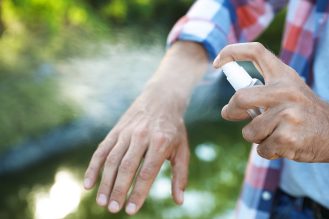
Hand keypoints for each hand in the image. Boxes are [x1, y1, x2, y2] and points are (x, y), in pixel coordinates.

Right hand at [83, 88, 189, 214]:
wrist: (161, 99)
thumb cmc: (173, 129)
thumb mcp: (182, 149)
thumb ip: (181, 175)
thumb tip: (179, 201)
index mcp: (160, 142)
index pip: (147, 172)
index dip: (138, 192)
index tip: (130, 210)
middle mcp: (141, 136)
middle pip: (126, 167)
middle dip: (118, 190)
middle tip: (113, 209)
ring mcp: (126, 132)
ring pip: (112, 160)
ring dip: (105, 182)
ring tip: (102, 202)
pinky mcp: (115, 131)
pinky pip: (101, 150)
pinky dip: (93, 167)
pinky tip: (88, 184)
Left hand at [213, 42, 328, 161]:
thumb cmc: (306, 114)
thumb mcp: (290, 92)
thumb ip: (264, 93)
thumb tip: (232, 107)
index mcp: (284, 76)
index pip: (256, 52)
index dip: (233, 52)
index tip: (217, 63)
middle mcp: (285, 91)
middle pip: (241, 98)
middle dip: (231, 110)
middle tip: (230, 114)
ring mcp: (287, 114)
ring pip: (249, 131)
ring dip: (257, 137)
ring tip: (277, 133)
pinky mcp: (287, 137)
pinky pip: (261, 148)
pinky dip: (268, 151)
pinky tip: (285, 145)